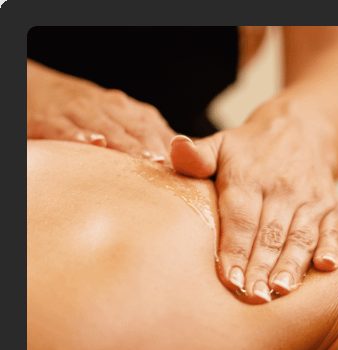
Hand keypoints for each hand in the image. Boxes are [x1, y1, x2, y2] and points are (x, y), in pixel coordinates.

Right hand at [27, 62, 174, 164]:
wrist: (43, 89)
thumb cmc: (96, 116)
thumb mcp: (127, 123)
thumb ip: (155, 142)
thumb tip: (193, 167)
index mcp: (133, 113)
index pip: (157, 132)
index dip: (173, 151)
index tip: (187, 171)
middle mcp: (111, 109)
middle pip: (137, 130)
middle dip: (154, 149)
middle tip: (168, 168)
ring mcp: (82, 112)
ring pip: (107, 128)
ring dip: (126, 144)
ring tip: (143, 161)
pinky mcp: (52, 119)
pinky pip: (66, 128)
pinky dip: (80, 136)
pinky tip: (94, 145)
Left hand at [171, 113, 337, 302]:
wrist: (300, 128)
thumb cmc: (251, 149)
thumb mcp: (220, 144)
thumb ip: (197, 156)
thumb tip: (176, 149)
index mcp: (249, 177)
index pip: (241, 219)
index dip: (235, 250)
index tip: (230, 278)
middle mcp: (282, 188)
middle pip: (270, 234)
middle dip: (261, 268)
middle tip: (253, 296)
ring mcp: (310, 198)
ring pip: (300, 236)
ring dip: (292, 264)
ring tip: (281, 289)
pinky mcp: (331, 206)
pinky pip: (334, 228)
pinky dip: (332, 246)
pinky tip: (326, 266)